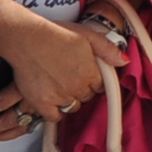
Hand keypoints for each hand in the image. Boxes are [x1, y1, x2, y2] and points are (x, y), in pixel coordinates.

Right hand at [0, 15, 124, 138]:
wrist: (28, 39)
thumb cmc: (56, 34)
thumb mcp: (88, 35)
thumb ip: (108, 49)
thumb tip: (124, 62)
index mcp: (90, 72)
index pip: (101, 86)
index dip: (95, 80)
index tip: (88, 75)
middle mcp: (77, 87)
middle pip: (87, 96)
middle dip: (83, 88)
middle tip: (73, 77)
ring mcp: (59, 97)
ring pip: (73, 106)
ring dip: (71, 99)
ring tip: (62, 86)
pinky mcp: (42, 104)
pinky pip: (55, 117)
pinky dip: (56, 111)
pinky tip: (54, 101)